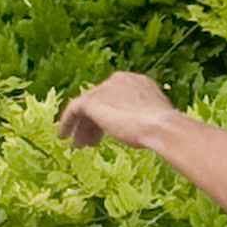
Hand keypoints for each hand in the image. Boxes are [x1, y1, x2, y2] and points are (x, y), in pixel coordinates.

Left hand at [59, 70, 180, 152]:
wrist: (160, 126)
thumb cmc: (164, 129)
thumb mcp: (153, 120)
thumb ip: (141, 119)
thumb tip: (138, 131)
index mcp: (135, 82)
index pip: (114, 96)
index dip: (109, 115)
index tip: (104, 132)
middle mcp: (117, 80)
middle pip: (99, 101)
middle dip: (93, 123)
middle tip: (89, 142)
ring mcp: (104, 88)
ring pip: (86, 107)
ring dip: (81, 127)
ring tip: (78, 146)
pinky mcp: (92, 100)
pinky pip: (73, 109)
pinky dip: (67, 122)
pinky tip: (63, 136)